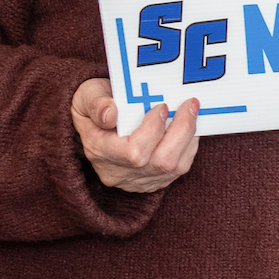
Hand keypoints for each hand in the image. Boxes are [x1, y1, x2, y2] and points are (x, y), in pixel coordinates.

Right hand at [71, 78, 201, 194]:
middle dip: (182, 131)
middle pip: (162, 162)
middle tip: (189, 104)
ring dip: (189, 137)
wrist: (96, 123)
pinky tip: (186, 127)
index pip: (134, 152)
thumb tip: (112, 113)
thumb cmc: (95, 105)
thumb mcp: (87, 97)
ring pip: (174, 167)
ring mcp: (137, 180)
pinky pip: (180, 167)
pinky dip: (188, 145)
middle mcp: (119, 172)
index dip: (154, 130)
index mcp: (99, 150)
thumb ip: (96, 103)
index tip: (162, 106)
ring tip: (190, 111)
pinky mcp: (153, 181)